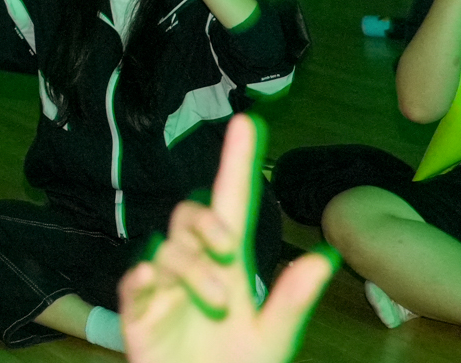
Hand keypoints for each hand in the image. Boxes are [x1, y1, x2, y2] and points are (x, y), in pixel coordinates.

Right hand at [120, 114, 333, 362]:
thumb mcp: (271, 339)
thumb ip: (292, 300)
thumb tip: (327, 256)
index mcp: (229, 268)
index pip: (232, 205)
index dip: (237, 164)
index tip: (246, 122)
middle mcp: (194, 268)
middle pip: (189, 217)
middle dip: (206, 222)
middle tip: (229, 250)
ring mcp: (163, 289)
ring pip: (166, 250)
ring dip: (191, 268)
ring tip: (218, 303)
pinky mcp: (138, 314)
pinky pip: (133, 283)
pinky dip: (143, 278)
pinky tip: (154, 283)